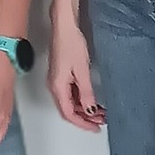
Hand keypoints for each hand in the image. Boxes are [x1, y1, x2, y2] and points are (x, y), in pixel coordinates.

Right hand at [48, 14, 104, 131]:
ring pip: (69, 103)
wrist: (64, 26)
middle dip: (85, 118)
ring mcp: (56, 80)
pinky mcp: (60, 75)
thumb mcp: (82, 71)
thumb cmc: (70, 43)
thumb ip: (86, 93)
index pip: (69, 114)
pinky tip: (90, 100)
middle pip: (68, 110)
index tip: (95, 128)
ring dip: (83, 109)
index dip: (83, 123)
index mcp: (57, 87)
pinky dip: (80, 100)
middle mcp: (54, 86)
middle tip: (100, 122)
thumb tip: (90, 110)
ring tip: (100, 112)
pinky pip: (69, 94)